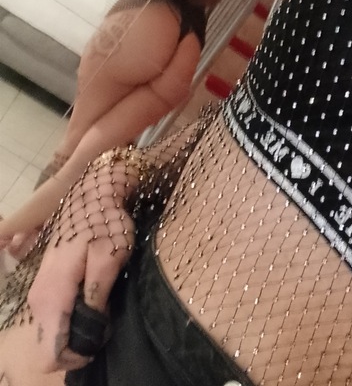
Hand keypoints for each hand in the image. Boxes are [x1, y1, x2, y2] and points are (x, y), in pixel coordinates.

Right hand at [27, 179, 134, 371]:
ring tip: (104, 308)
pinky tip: (95, 299)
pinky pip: (56, 316)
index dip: (77, 356)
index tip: (100, 340)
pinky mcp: (47, 286)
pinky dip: (75, 317)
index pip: (52, 351)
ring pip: (53, 332)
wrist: (92, 196)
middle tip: (106, 322)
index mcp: (54, 296)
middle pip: (50, 345)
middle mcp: (39, 299)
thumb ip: (98, 293)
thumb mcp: (110, 257)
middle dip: (80, 343)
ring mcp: (41, 292)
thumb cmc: (105, 224)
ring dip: (79, 329)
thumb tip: (92, 327)